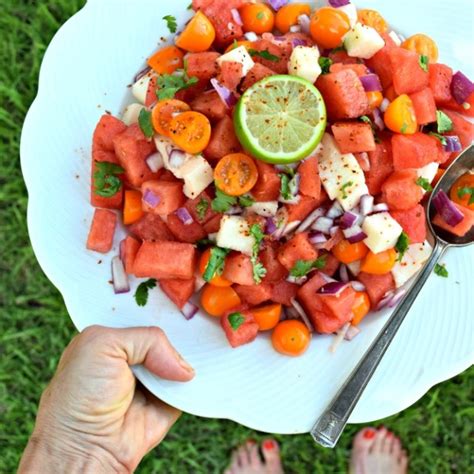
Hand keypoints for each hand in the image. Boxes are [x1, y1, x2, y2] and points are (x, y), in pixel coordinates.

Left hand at [18, 325, 193, 472]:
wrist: (86, 446)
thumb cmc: (79, 395)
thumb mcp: (103, 344)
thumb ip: (148, 339)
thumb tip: (182, 366)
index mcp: (113, 338)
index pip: (143, 314)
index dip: (162, 309)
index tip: (183, 299)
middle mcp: (134, 357)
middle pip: (167, 334)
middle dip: (181, 329)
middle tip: (197, 320)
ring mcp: (153, 378)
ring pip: (181, 358)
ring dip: (192, 355)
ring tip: (206, 343)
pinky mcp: (169, 400)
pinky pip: (190, 385)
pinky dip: (197, 380)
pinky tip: (206, 366)